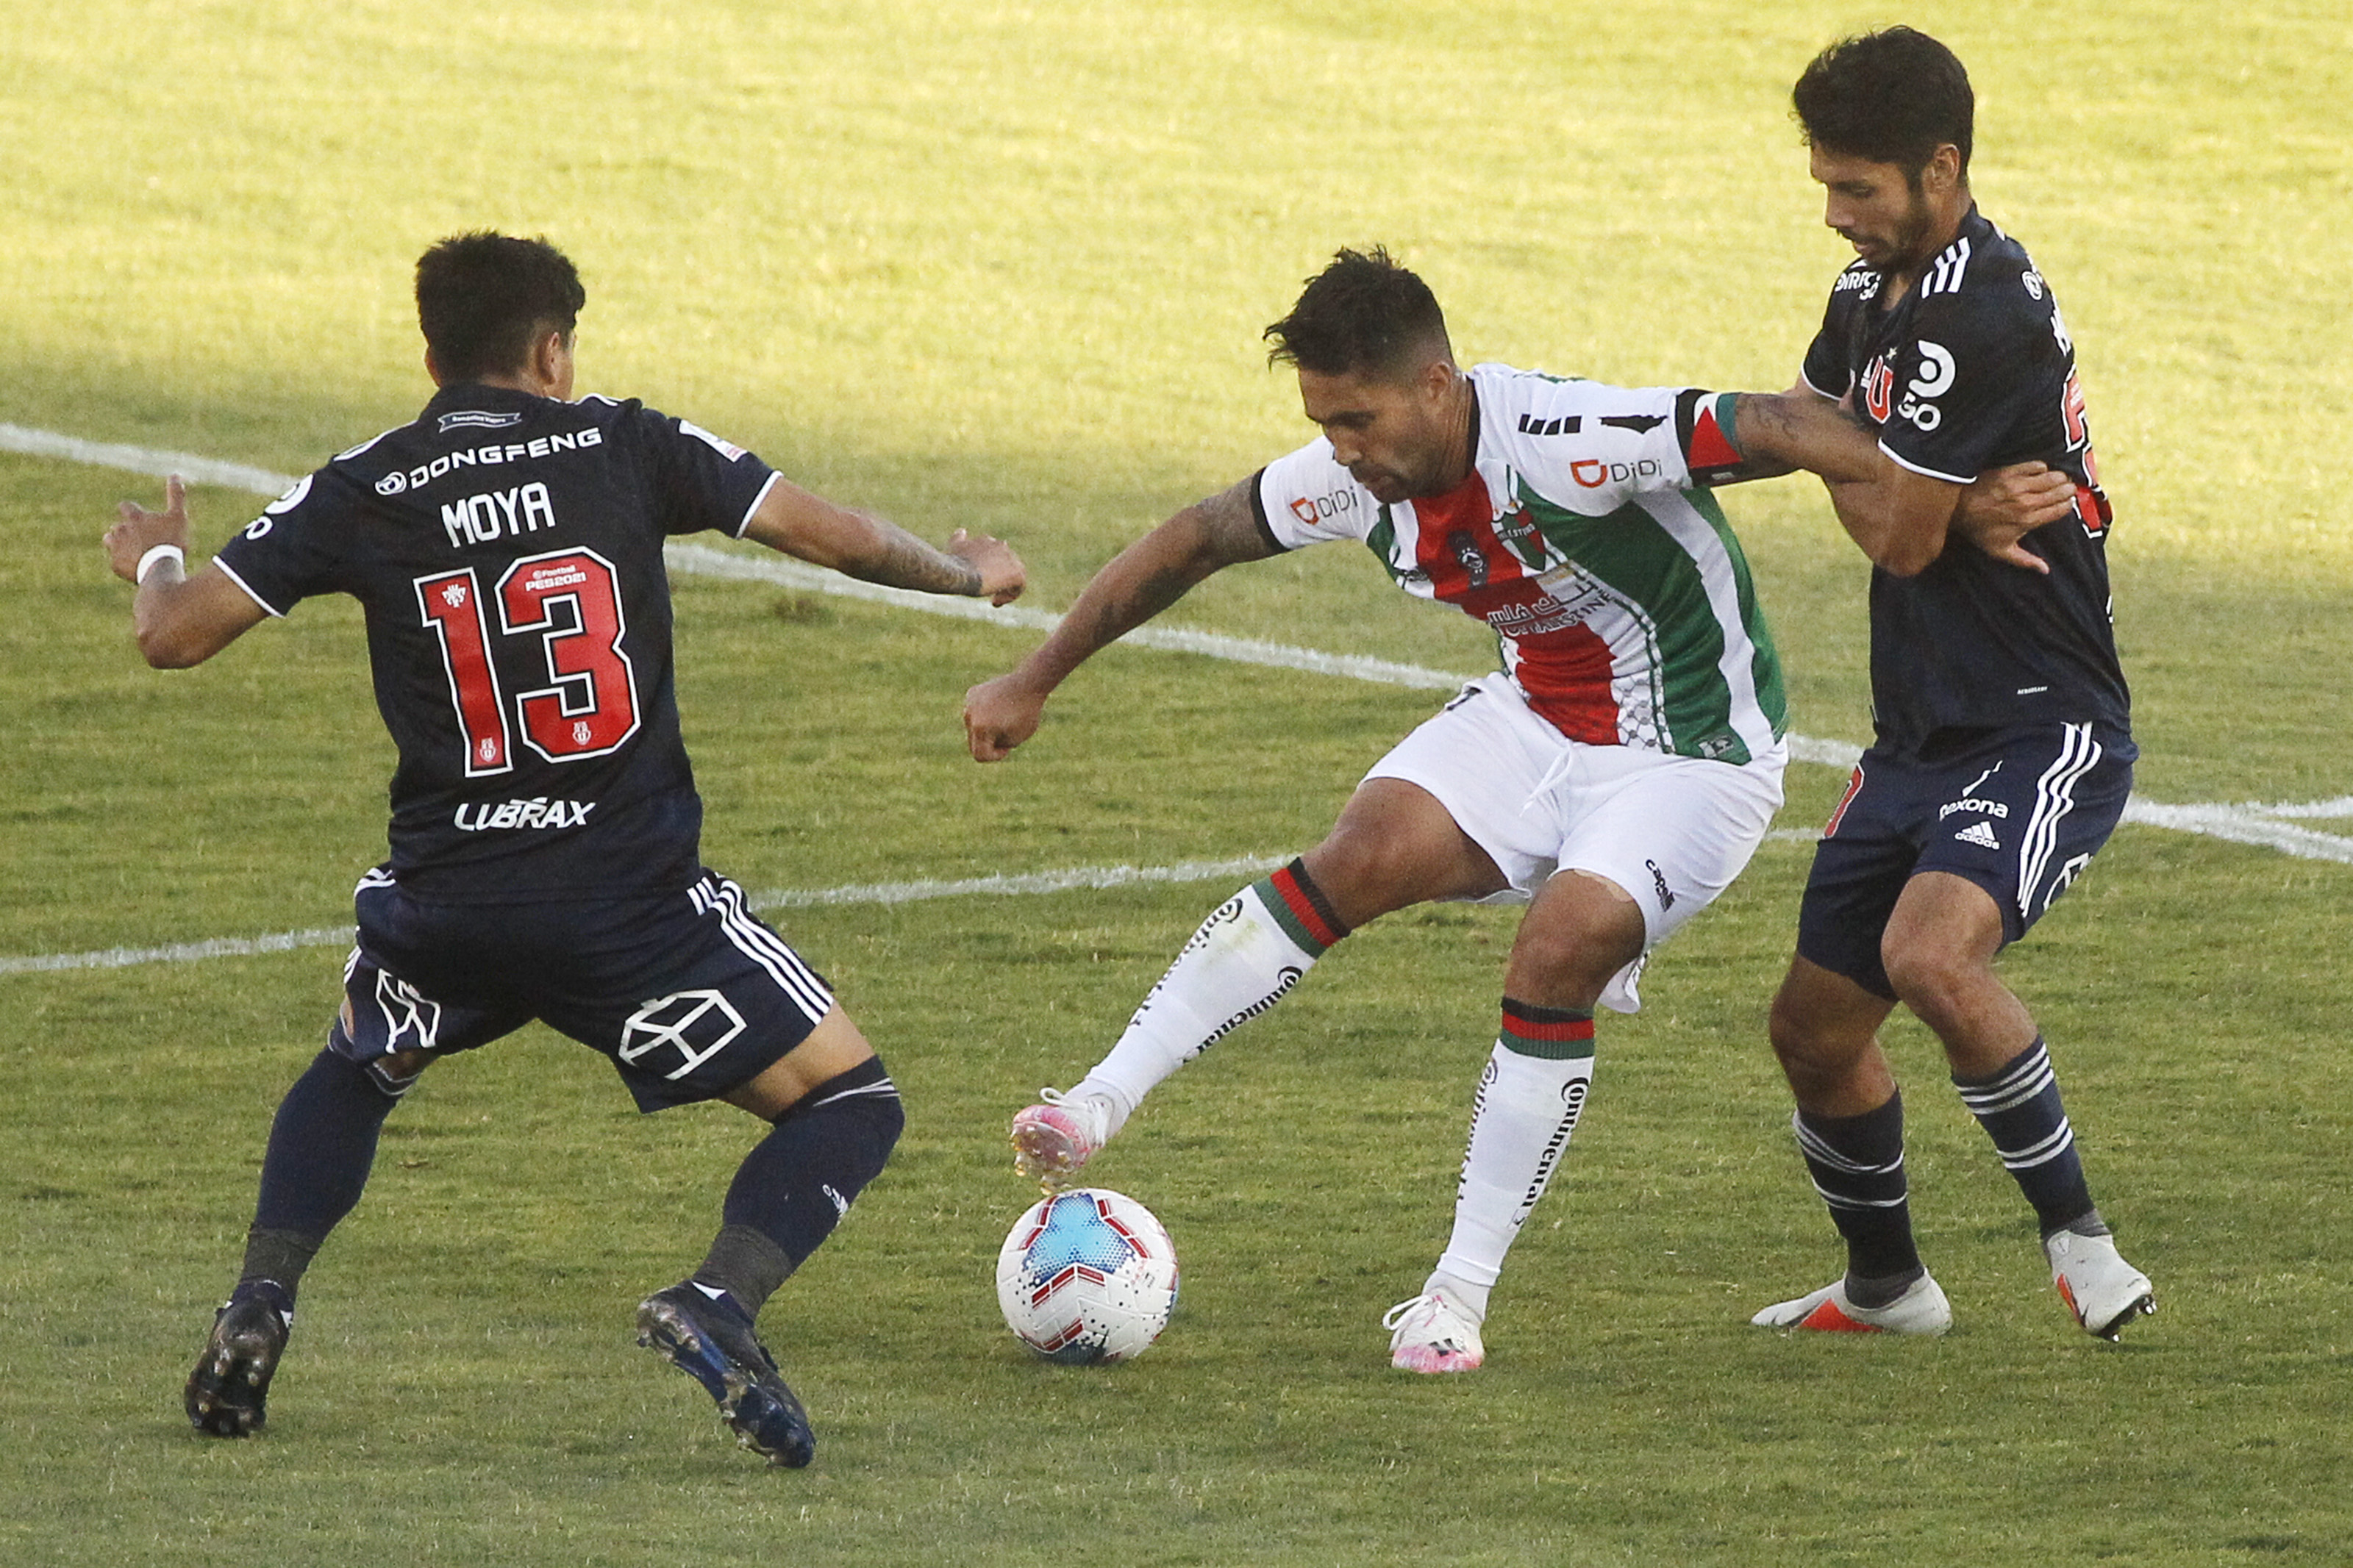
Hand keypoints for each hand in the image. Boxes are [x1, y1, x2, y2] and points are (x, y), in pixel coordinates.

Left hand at [105, 474, 190, 583]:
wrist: (161, 567)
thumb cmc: (171, 540)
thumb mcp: (178, 516)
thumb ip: (176, 495)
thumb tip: (175, 474)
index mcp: (134, 517)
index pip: (126, 507)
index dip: (132, 511)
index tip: (139, 518)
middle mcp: (120, 529)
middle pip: (117, 526)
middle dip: (125, 531)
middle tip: (140, 539)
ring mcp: (115, 548)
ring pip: (111, 542)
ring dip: (119, 545)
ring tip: (135, 553)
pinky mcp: (115, 565)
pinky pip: (116, 563)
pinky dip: (124, 563)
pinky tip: (136, 567)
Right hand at [947, 529, 1025, 605]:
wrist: (958, 573)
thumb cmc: (953, 563)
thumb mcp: (954, 547)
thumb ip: (959, 540)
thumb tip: (961, 531)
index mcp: (987, 540)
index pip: (994, 554)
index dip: (988, 568)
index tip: (979, 579)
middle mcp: (1001, 545)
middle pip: (1006, 564)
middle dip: (998, 577)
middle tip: (988, 591)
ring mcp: (1010, 558)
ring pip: (1015, 574)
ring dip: (1005, 587)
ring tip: (994, 599)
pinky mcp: (1016, 573)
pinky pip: (1020, 585)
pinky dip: (1011, 595)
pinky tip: (995, 602)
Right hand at [964, 672, 1047, 761]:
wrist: (1028, 683)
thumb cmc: (1025, 713)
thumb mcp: (1015, 740)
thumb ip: (995, 747)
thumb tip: (985, 743)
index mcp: (980, 728)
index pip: (980, 755)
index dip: (996, 756)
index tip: (1009, 746)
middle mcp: (969, 715)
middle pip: (973, 743)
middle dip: (989, 744)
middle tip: (1007, 733)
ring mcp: (968, 703)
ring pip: (973, 728)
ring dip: (987, 729)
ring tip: (1004, 718)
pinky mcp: (971, 693)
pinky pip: (975, 713)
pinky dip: (985, 714)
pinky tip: (999, 706)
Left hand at [1954, 462, 2072, 574]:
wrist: (1958, 510)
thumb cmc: (1980, 531)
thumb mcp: (2001, 551)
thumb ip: (2025, 560)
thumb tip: (2045, 570)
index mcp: (2028, 520)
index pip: (2060, 509)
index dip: (2068, 505)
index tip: (2069, 503)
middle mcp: (2027, 502)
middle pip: (2061, 491)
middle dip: (2068, 490)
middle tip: (2068, 489)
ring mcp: (2018, 486)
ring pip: (2052, 477)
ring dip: (2060, 477)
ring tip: (2060, 480)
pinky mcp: (2009, 472)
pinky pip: (2036, 465)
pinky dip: (2042, 467)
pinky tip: (2041, 471)